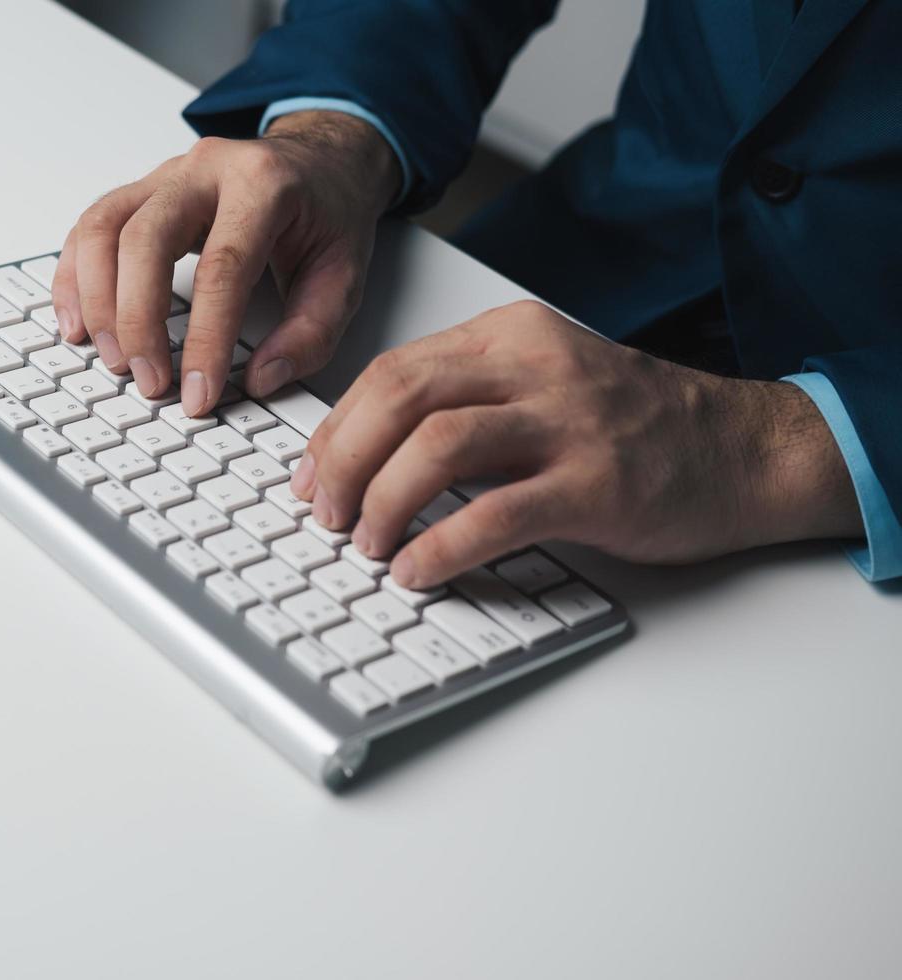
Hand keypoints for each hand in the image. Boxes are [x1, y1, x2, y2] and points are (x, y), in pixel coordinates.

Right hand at [50, 110, 398, 420]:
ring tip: (110, 356)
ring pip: (102, 229)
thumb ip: (312, 331)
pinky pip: (88, 229)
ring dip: (95, 300)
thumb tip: (260, 378)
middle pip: (144, 240)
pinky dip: (74, 279)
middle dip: (136, 320)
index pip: (222, 266)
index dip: (206, 338)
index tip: (198, 392)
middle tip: (146, 379)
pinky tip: (78, 322)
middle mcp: (205, 169)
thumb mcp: (347, 273)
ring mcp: (164, 175)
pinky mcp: (139, 191)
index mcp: (263, 183)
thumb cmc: (328, 212)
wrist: (319, 158)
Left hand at [293, 300, 862, 588]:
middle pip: (399, 398)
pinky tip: (417, 571)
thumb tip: (361, 454)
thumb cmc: (633, 425)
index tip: (308, 476)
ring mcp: (569, 424)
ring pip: (437, 448)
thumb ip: (463, 402)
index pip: (391, 371)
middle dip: (342, 462)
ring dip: (382, 501)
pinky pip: (494, 515)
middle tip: (325, 514)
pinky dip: (439, 547)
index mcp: (510, 336)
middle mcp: (536, 368)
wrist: (743, 450)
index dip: (335, 430)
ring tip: (366, 544)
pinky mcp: (597, 485)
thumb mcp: (541, 383)